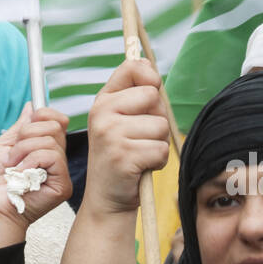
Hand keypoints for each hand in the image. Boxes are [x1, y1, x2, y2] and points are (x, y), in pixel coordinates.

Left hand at [0, 103, 71, 250]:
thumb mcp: (3, 146)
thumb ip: (20, 128)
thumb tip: (32, 106)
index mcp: (42, 150)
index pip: (57, 121)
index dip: (44, 114)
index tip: (25, 124)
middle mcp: (55, 160)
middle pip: (55, 125)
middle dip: (28, 133)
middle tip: (13, 153)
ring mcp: (60, 172)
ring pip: (51, 140)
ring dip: (23, 150)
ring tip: (13, 166)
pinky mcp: (62, 184)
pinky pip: (52, 156)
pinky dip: (31, 160)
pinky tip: (21, 174)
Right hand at [85, 59, 169, 216]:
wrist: (107, 197)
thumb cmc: (120, 157)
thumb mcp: (120, 120)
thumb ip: (134, 93)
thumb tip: (149, 65)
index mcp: (102, 100)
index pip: (131, 67)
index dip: (149, 76)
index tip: (150, 91)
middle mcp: (102, 113)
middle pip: (153, 96)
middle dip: (157, 118)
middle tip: (140, 137)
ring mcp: (111, 134)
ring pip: (161, 125)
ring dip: (158, 143)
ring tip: (140, 154)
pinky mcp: (123, 155)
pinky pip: (160, 149)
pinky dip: (157, 161)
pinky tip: (141, 167)